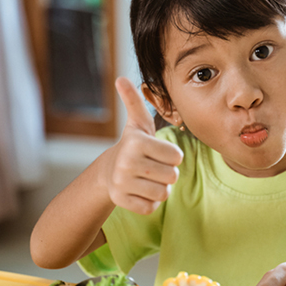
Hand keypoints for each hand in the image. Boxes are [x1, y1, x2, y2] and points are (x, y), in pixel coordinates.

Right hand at [101, 77, 182, 214]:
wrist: (109, 170)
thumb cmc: (134, 145)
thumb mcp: (137, 123)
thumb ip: (134, 101)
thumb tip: (121, 78)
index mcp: (136, 142)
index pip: (176, 157)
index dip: (172, 156)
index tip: (158, 153)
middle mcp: (126, 162)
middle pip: (172, 176)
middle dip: (168, 173)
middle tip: (153, 167)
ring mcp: (122, 182)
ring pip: (163, 193)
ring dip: (160, 188)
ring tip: (147, 179)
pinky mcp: (120, 200)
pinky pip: (151, 207)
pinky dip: (150, 202)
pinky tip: (140, 191)